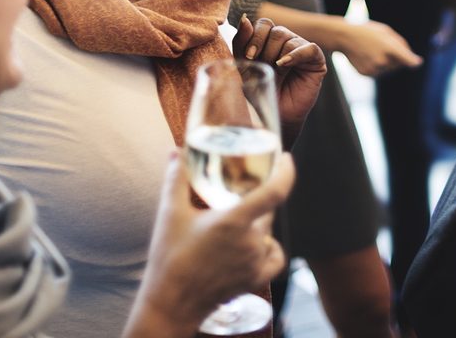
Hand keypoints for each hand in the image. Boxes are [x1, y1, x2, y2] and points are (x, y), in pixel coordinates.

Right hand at [126, 152, 293, 337]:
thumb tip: (176, 151)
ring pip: (267, 233)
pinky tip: (258, 245)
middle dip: (255, 201)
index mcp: (234, 221)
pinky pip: (275, 258)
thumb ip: (176, 179)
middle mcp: (250, 241)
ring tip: (235, 223)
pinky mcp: (255, 280)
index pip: (276, 191)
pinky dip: (270, 249)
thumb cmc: (169, 258)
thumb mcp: (170, 214)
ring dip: (257, 225)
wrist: (170, 304)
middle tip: (238, 195)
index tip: (286, 159)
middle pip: (267, 211)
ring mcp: (255, 262)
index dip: (286, 172)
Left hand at [234, 15, 325, 146]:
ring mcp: (301, 48)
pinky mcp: (316, 60)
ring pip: (288, 38)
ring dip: (277, 56)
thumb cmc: (260, 91)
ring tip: (275, 73)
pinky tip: (284, 65)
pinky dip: (295, 55)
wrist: (275, 114)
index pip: (264, 24)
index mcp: (269, 39)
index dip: (254, 37)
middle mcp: (287, 40)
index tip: (249, 56)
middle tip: (262, 66)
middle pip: (275, 30)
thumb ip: (243, 42)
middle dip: (264, 49)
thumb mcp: (245, 66)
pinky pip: (308, 48)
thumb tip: (244, 18)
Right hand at [338, 17, 422, 76]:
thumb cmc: (368, 31)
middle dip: (395, 57)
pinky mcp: (367, 74)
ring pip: (388, 69)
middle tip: (382, 45)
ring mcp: (374, 69)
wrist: (344, 37)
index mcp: (389, 47)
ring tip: (372, 50)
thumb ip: (400, 43)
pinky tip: (367, 56)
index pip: (407, 59)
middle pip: (398, 64)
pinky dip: (376, 66)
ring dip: (385, 62)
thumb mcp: (385, 30)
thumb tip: (411, 58)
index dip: (413, 61)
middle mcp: (382, 61)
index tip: (418, 62)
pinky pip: (378, 72)